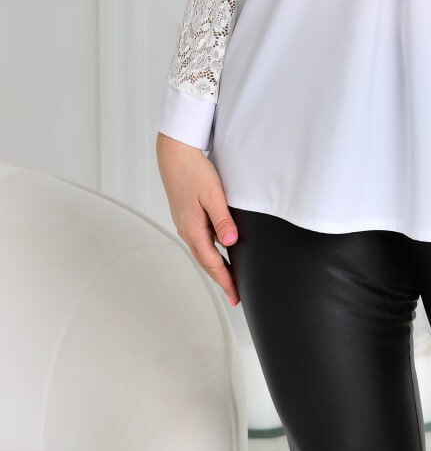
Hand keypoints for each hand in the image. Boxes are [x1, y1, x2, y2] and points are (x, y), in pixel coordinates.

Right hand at [156, 132, 240, 306]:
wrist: (175, 155)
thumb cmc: (193, 171)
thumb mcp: (213, 195)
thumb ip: (222, 219)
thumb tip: (230, 242)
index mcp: (193, 229)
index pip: (212, 262)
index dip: (225, 280)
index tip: (235, 295)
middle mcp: (187, 230)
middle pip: (206, 262)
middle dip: (220, 278)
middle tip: (234, 294)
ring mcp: (185, 224)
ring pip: (202, 252)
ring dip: (215, 266)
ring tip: (228, 277)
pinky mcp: (186, 216)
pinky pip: (200, 240)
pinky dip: (210, 251)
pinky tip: (218, 250)